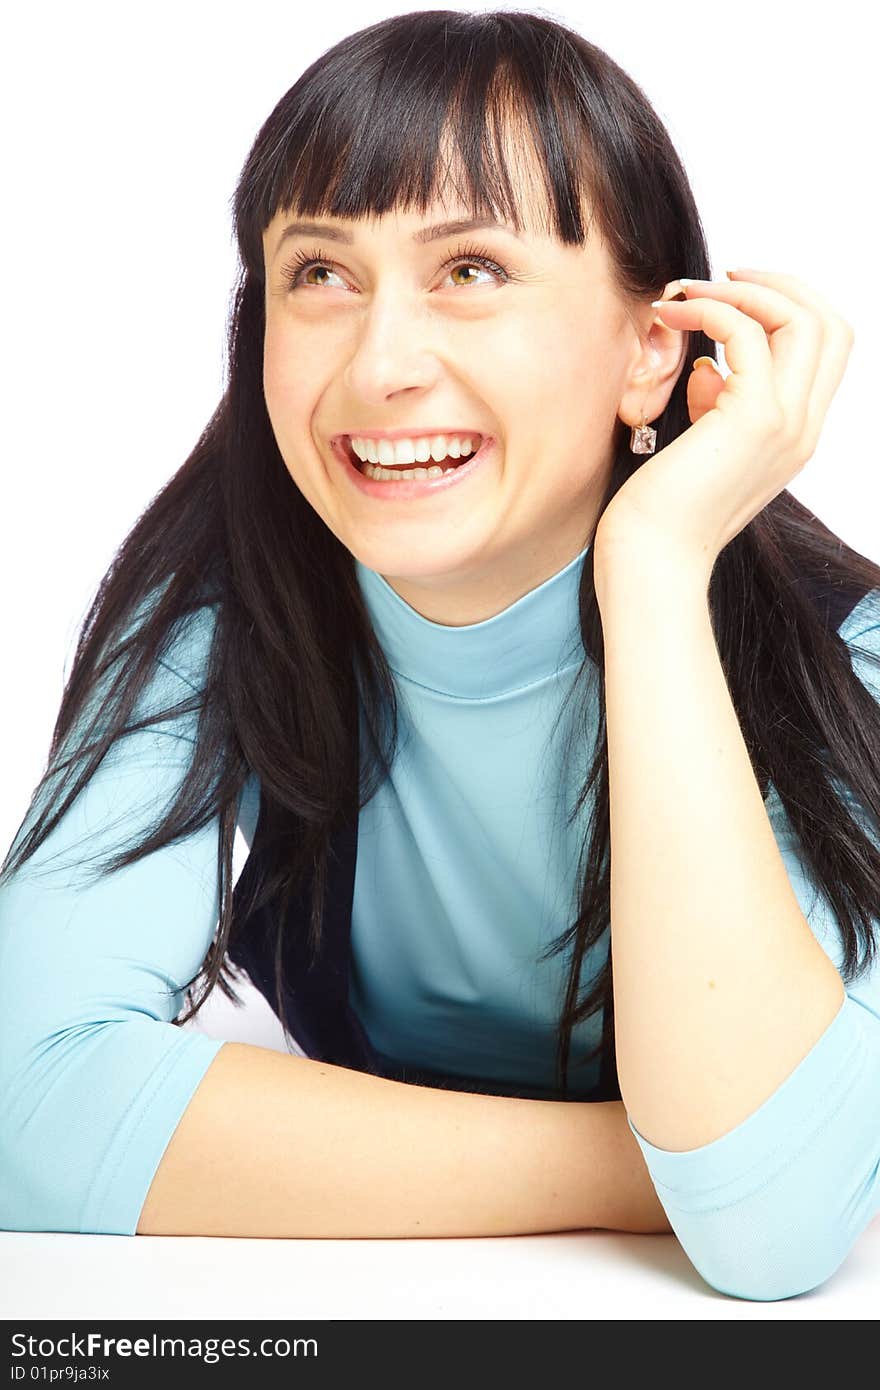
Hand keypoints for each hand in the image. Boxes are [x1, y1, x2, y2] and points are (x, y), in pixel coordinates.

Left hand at [595, 269, 854, 577]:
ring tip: (685, 295)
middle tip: (720, 278)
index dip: (788, 306)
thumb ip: (714, 406)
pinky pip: (746, 334)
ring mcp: (786, 423)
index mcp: (796, 435)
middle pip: (829, 323)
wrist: (652, 560)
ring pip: (801, 318)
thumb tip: (707, 369)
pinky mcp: (754, 420)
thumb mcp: (695, 448)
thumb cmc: (658, 513)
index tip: (732, 296)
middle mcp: (803, 428)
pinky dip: (710, 310)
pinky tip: (671, 317)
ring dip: (741, 291)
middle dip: (777, 285)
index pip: (826, 348)